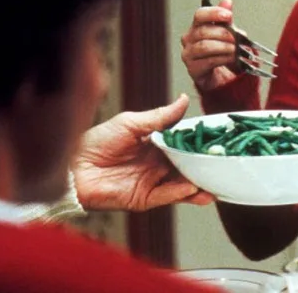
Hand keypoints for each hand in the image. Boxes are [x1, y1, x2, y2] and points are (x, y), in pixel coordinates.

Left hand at [72, 94, 214, 211]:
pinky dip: (181, 193)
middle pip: (188, 164)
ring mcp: (153, 182)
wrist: (73, 168)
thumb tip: (184, 100)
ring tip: (216, 181)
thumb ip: (160, 116)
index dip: (201, 141)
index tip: (219, 138)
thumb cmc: (97, 142)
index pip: (185, 142)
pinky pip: (167, 197)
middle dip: (206, 164)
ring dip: (199, 182)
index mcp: (156, 143)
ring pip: (183, 183)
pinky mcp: (144, 199)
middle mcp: (158, 163)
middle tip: (224, 161)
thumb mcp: (131, 123)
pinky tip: (193, 188)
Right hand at [181, 0, 241, 92]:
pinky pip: (208, 61)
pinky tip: (231, 57)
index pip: (200, 15)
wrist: (218, 74)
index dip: (214, 13)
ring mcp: (189, 54)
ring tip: (235, 49)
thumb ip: (226, 18)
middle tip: (236, 38)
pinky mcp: (193, 69)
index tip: (228, 15)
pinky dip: (223, 58)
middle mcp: (189, 39)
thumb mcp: (226, 32)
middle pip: (203, 31)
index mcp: (196, 26)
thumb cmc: (220, 50)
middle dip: (223, 34)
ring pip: (204, 46)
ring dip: (223, 47)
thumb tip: (227, 2)